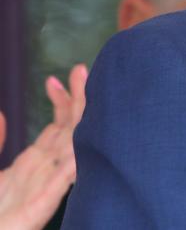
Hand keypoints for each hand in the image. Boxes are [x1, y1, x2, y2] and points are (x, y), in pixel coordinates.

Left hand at [0, 64, 86, 229]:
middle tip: (80, 68)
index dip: (60, 101)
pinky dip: (80, 155)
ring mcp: (48, 184)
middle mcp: (45, 169)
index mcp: (31, 164)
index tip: (56, 79)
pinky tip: (87, 139)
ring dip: (83, 118)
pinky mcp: (46, 201)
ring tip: (91, 92)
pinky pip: (67, 174)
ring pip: (73, 144)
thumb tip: (1, 113)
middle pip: (69, 128)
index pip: (56, 126)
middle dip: (77, 99)